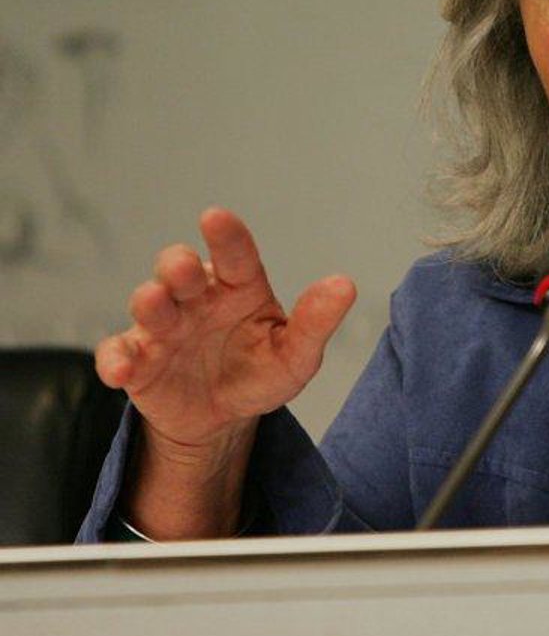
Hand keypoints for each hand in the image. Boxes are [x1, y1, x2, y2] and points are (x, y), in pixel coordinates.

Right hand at [96, 207, 355, 452]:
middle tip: (184, 269)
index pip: (235, 255)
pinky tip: (122, 370)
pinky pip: (118, 353)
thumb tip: (345, 285)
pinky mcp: (137, 360)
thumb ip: (316, 322)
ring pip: (147, 303)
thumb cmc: (261, 372)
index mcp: (239, 287)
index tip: (215, 217)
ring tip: (154, 303)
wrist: (223, 418)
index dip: (226, 236)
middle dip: (178, 265)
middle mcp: (197, 298)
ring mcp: (164, 327)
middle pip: (179, 269)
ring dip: (149, 301)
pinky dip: (115, 359)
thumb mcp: (295, 354)